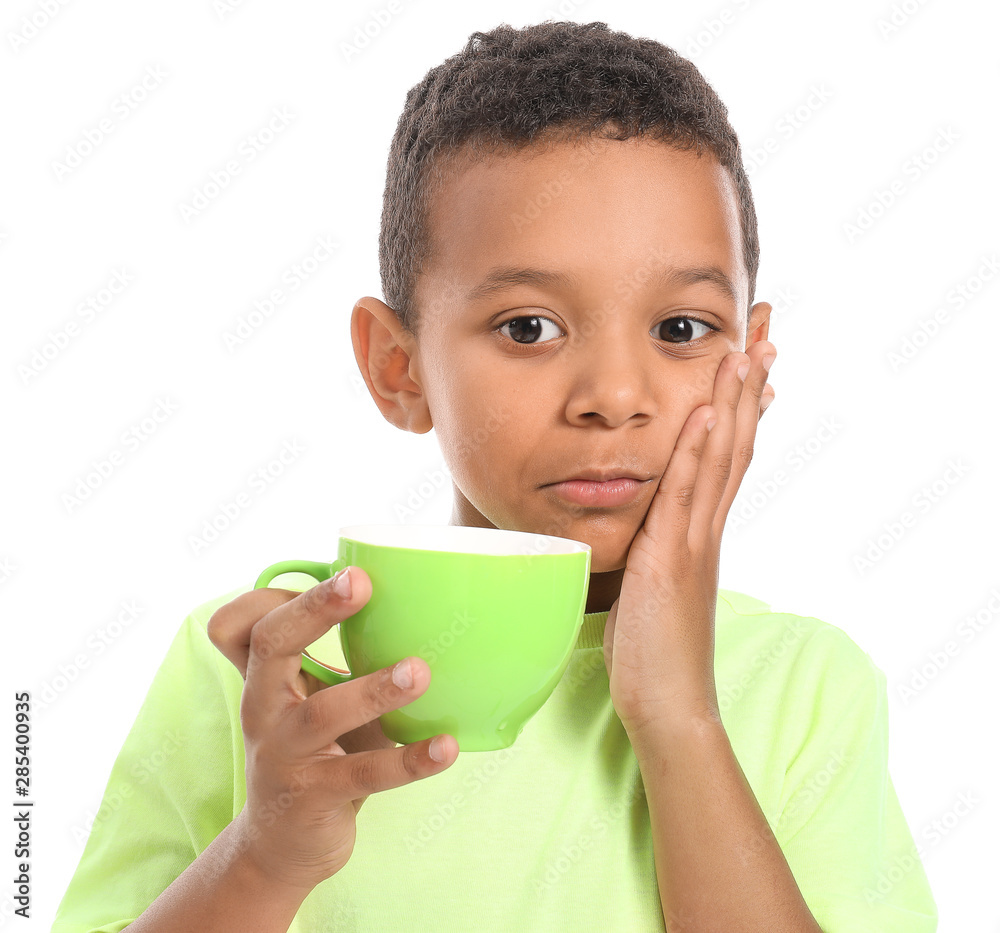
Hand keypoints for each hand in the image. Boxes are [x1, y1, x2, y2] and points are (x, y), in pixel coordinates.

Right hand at [207, 568, 458, 892]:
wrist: (282, 846)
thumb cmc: (312, 752)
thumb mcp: (312, 699)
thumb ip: (335, 658)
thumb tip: (409, 601)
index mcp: (266, 677)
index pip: (248, 622)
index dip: (286, 594)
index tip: (348, 571)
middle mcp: (265, 708)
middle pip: (270, 646)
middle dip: (314, 610)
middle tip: (359, 583)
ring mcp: (285, 754)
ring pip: (324, 714)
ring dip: (373, 689)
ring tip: (421, 672)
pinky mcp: (313, 797)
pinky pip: (363, 775)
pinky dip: (409, 761)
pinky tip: (447, 747)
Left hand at [604, 342, 775, 736]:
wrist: (668, 704)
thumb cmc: (655, 650)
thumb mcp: (656, 585)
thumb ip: (658, 548)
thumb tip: (649, 526)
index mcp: (701, 530)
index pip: (728, 453)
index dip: (742, 403)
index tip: (751, 356)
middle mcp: (706, 527)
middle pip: (736, 441)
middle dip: (748, 383)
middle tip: (764, 328)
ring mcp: (695, 541)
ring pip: (720, 458)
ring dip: (732, 401)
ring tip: (745, 349)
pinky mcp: (674, 559)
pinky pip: (686, 495)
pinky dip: (698, 451)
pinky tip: (707, 413)